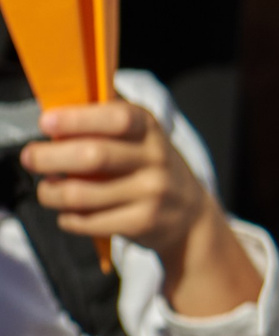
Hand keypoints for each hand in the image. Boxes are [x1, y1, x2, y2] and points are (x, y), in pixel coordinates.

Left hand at [20, 100, 262, 316]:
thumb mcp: (142, 136)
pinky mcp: (143, 222)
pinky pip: (89, 221)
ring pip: (81, 194)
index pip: (117, 118)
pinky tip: (69, 213)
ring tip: (47, 190)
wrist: (191, 216)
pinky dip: (68, 219)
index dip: (78, 119)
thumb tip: (57, 113)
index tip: (46, 123)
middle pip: (93, 156)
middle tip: (31, 159)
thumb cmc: (151, 168)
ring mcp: (152, 193)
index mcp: (150, 129)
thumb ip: (107, 120)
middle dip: (50, 157)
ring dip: (51, 193)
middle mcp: (156, 159)